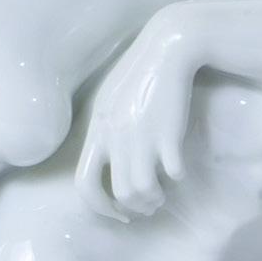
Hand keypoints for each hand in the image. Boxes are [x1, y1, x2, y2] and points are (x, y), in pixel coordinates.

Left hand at [76, 6, 207, 221]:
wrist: (168, 48)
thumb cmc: (139, 75)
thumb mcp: (109, 101)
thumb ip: (104, 131)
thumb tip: (106, 160)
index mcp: (97, 131)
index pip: (83, 183)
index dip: (98, 206)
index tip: (117, 212)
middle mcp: (115, 137)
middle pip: (117, 192)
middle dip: (132, 208)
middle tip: (146, 207)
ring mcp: (141, 135)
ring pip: (142, 189)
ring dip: (153, 199)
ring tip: (161, 196)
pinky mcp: (169, 131)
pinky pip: (171, 171)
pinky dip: (175, 178)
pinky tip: (178, 172)